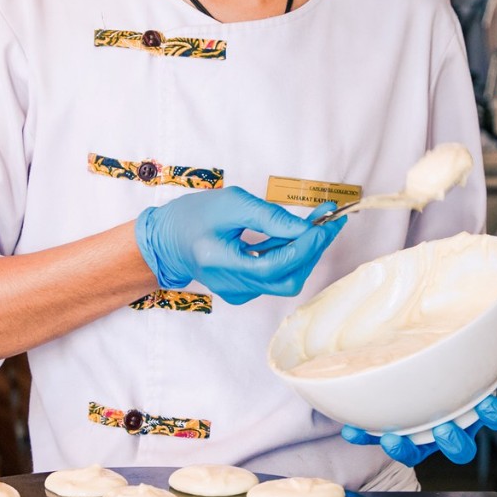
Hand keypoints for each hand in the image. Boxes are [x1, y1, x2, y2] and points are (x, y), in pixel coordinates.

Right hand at [134, 189, 343, 304]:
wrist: (168, 239)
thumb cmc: (194, 216)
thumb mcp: (232, 203)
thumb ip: (270, 217)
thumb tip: (307, 228)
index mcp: (223, 264)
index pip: (275, 265)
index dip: (304, 246)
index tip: (325, 222)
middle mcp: (233, 286)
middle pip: (287, 280)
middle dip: (312, 250)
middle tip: (329, 220)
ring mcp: (239, 292)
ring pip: (285, 279)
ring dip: (304, 251)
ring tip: (316, 222)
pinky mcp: (244, 290)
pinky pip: (275, 277)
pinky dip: (290, 256)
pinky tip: (293, 234)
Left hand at [341, 313, 496, 464]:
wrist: (407, 353)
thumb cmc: (452, 353)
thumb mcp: (478, 337)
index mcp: (473, 402)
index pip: (492, 416)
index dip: (493, 417)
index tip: (489, 407)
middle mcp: (448, 422)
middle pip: (459, 445)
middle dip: (453, 442)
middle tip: (444, 429)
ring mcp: (418, 430)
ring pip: (417, 451)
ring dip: (406, 448)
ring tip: (394, 437)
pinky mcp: (388, 428)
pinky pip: (377, 437)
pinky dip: (365, 434)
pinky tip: (353, 428)